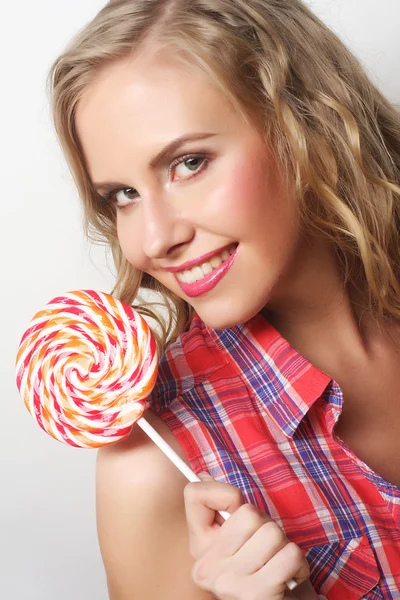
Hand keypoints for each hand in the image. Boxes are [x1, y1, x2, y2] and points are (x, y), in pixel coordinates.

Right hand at [184, 472, 319, 599]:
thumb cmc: (262, 571)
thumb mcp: (238, 540)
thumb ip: (223, 510)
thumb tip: (203, 477)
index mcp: (199, 548)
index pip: (194, 494)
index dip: (224, 492)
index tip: (236, 507)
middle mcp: (207, 566)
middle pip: (249, 512)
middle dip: (267, 525)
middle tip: (266, 547)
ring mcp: (229, 583)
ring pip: (273, 532)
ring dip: (285, 546)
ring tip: (277, 562)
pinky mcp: (256, 595)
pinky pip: (290, 554)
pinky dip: (299, 563)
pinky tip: (289, 577)